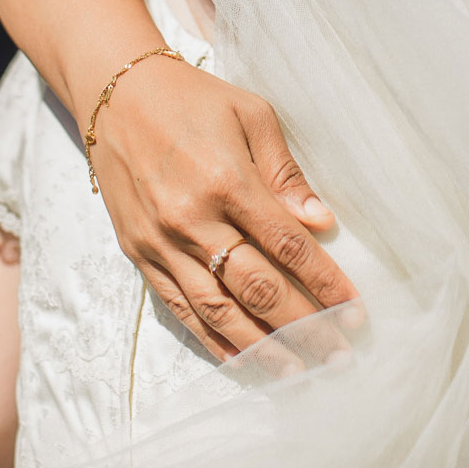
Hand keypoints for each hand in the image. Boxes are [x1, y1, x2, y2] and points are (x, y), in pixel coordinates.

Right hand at [91, 59, 359, 360]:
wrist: (114, 95)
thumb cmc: (194, 100)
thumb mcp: (252, 116)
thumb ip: (286, 174)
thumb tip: (321, 222)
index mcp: (228, 181)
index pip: (288, 246)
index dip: (324, 284)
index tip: (354, 311)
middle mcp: (192, 220)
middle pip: (256, 289)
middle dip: (303, 328)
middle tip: (338, 356)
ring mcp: (162, 242)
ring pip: (217, 311)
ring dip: (260, 348)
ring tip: (297, 372)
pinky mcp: (139, 254)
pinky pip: (179, 308)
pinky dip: (211, 339)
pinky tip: (240, 359)